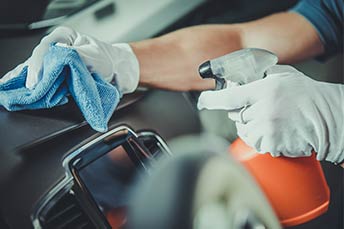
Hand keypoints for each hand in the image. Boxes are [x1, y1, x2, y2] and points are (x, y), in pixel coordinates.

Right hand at [2, 27, 139, 93]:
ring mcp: (60, 64)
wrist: (121, 72)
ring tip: (34, 94)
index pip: (44, 49)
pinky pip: (50, 84)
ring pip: (43, 74)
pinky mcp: (63, 78)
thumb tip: (56, 62)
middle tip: (33, 89)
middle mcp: (59, 49)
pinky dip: (47, 91)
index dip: (38, 65)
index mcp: (64, 37)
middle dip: (36, 76)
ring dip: (40, 85)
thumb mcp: (92, 56)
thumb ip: (74, 57)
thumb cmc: (109, 60)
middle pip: (41, 62)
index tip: (37, 80)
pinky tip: (42, 97)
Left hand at [198, 65, 343, 163]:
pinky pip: (255, 143)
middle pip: (236, 115)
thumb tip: (240, 79)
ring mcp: (267, 129)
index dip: (211, 100)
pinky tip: (276, 131)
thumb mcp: (283, 76)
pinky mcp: (271, 144)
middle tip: (261, 109)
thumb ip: (261, 75)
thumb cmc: (306, 95)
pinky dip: (261, 139)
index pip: (229, 97)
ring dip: (251, 127)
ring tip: (271, 120)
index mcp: (264, 90)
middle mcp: (263, 109)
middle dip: (243, 113)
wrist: (328, 117)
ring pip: (244, 131)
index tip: (203, 101)